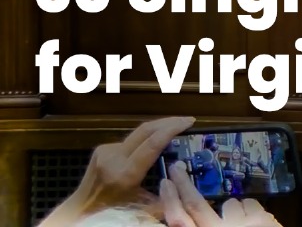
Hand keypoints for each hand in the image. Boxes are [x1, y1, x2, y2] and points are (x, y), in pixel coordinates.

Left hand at [38, 116, 194, 225]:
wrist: (80, 211)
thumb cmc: (112, 213)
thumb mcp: (143, 208)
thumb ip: (164, 195)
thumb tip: (184, 179)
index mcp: (124, 174)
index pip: (152, 143)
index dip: (172, 129)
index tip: (189, 122)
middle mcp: (113, 158)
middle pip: (145, 130)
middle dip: (169, 122)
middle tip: (187, 121)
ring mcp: (105, 151)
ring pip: (138, 134)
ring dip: (158, 129)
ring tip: (176, 130)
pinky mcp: (102, 149)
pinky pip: (130, 141)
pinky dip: (146, 139)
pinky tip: (155, 143)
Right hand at [161, 161, 282, 226]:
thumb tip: (188, 219)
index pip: (180, 222)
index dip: (171, 202)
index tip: (165, 183)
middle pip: (197, 205)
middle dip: (184, 185)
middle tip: (176, 167)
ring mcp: (241, 224)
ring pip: (230, 203)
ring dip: (233, 210)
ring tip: (242, 225)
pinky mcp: (262, 219)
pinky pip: (250, 203)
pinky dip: (251, 210)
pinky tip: (257, 223)